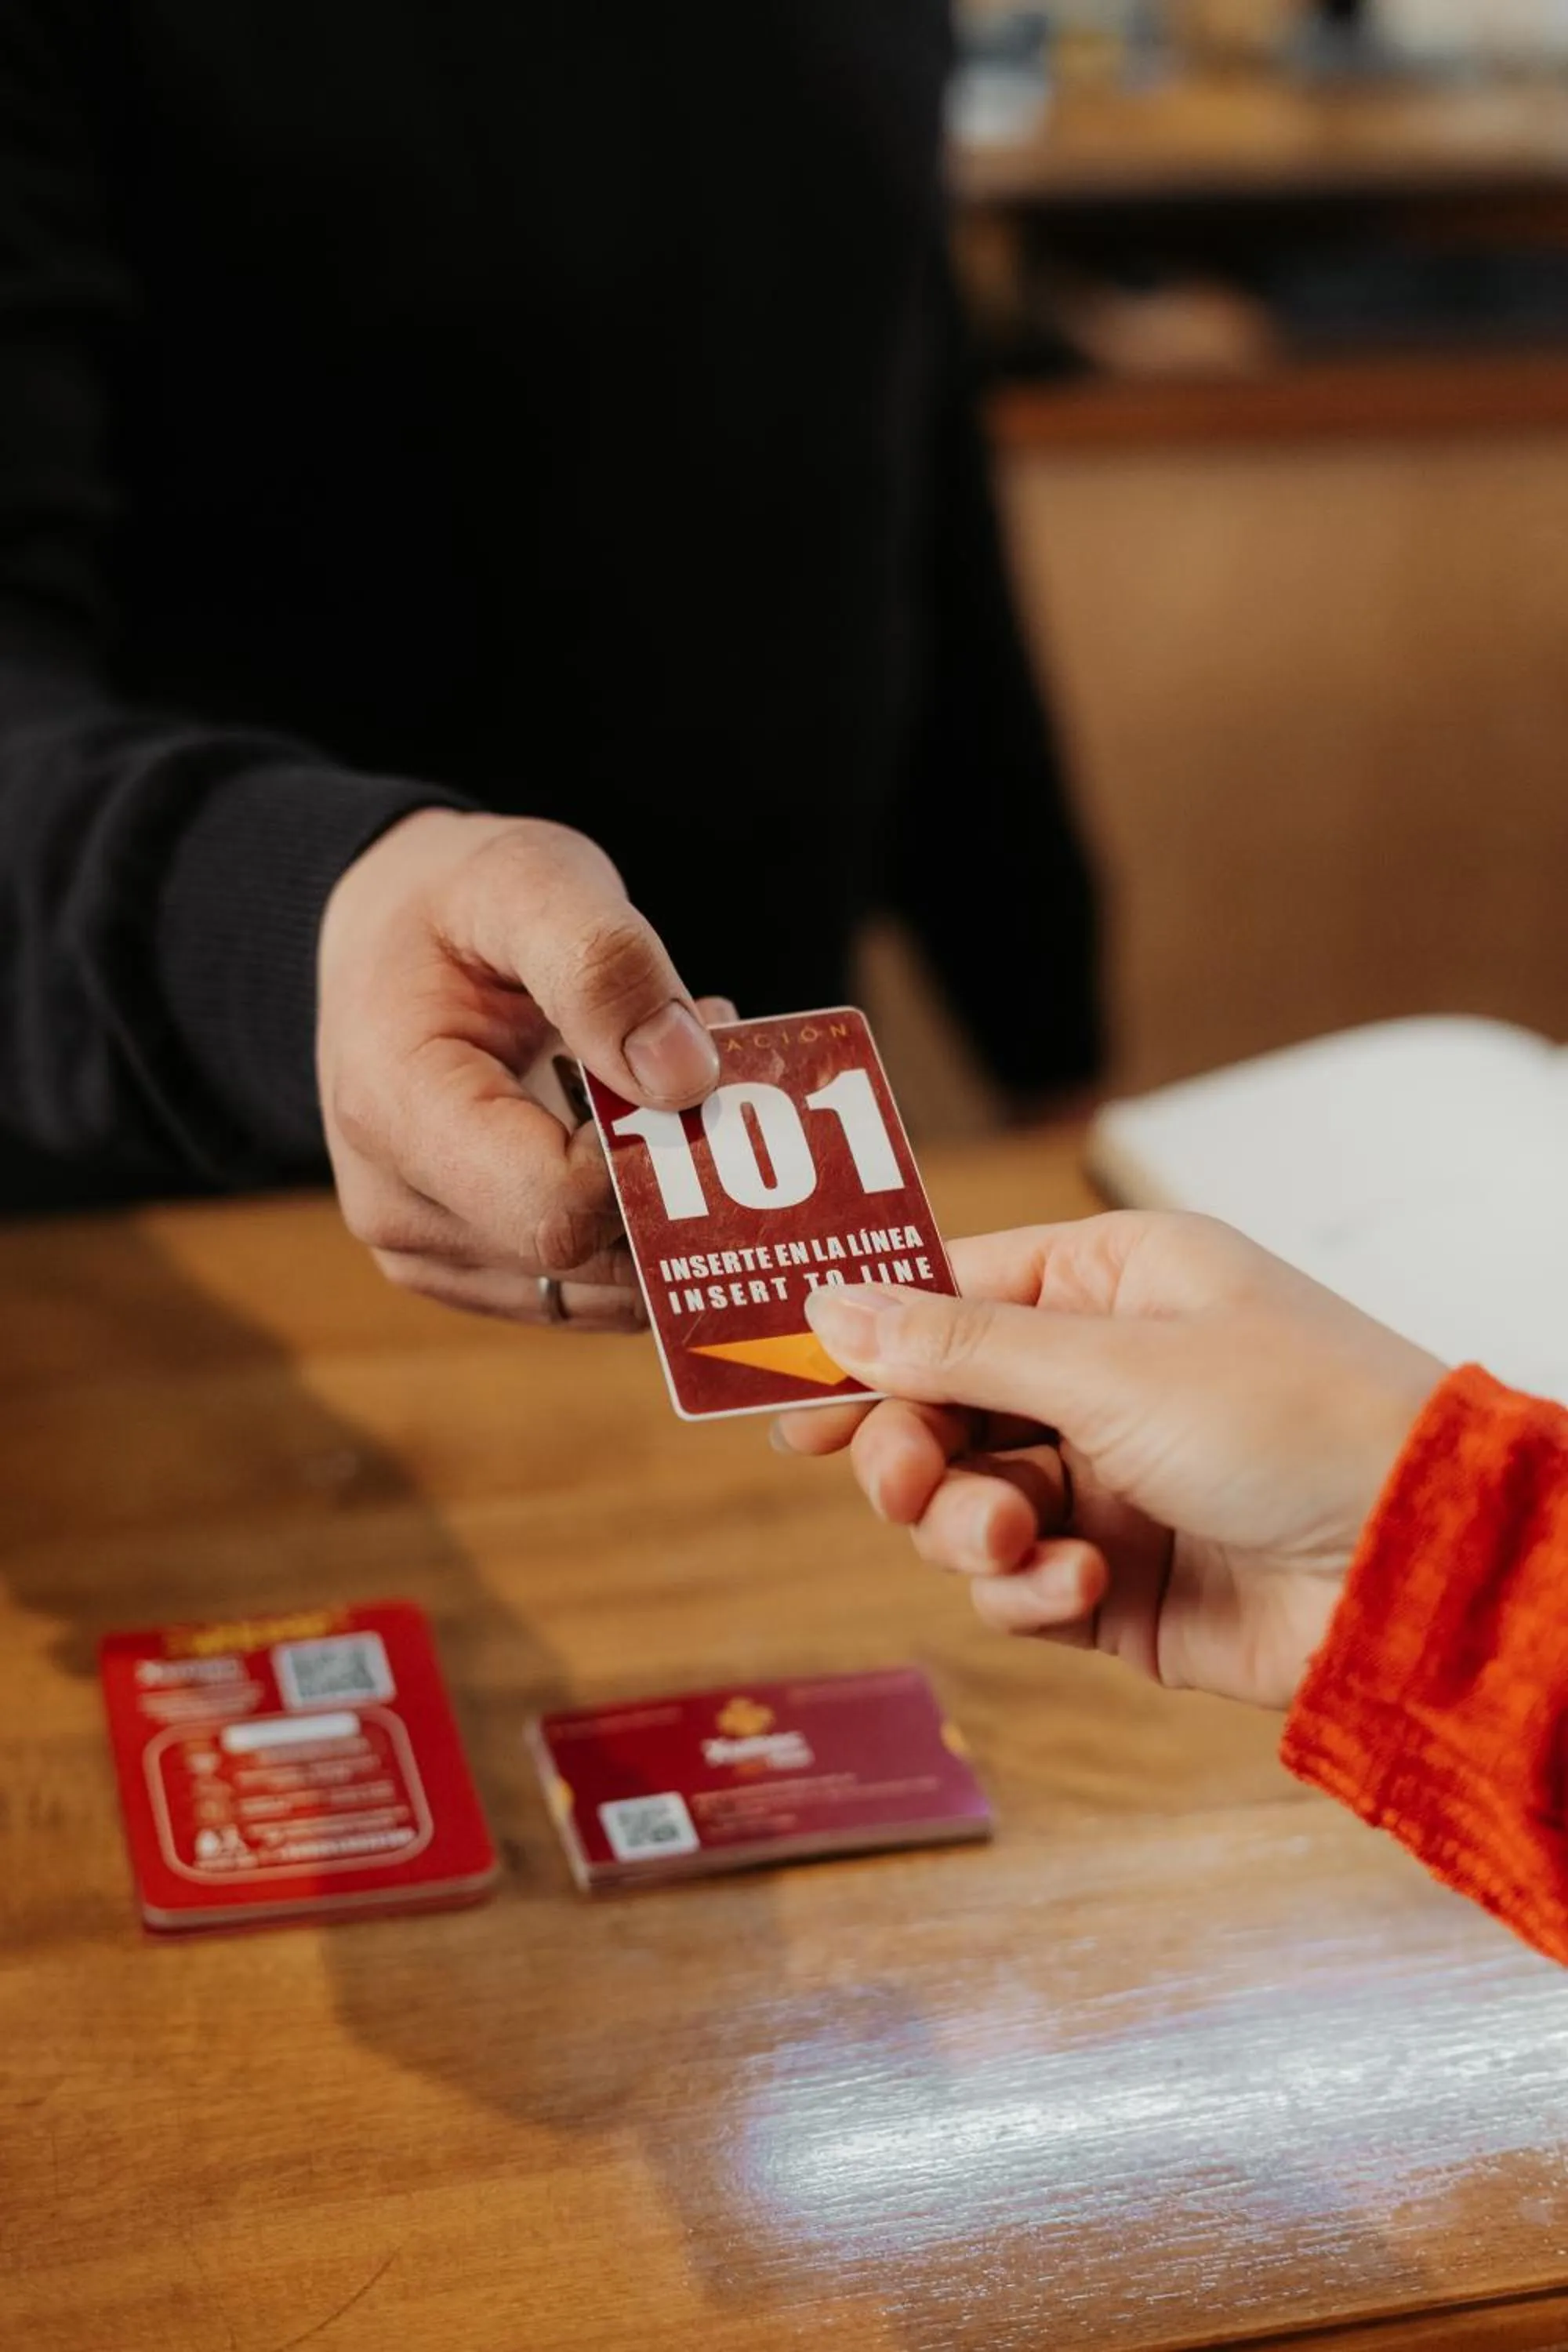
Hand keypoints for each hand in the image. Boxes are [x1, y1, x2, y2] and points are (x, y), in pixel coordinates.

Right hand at [317, 808, 732, 1326]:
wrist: (384, 941)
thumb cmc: (453, 904)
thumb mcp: (527, 879)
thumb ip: (604, 964)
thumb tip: (684, 1078)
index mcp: (396, 1112)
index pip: (558, 1210)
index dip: (649, 1159)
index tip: (686, 1062)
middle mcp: (398, 1209)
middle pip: (590, 1259)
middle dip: (674, 1177)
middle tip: (699, 1062)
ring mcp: (430, 1254)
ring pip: (604, 1290)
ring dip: (667, 1205)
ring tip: (658, 1088)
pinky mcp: (469, 1272)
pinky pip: (591, 1292)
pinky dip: (639, 1227)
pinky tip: (634, 1134)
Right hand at [777, 1213, 1443, 1706]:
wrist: (1420, 1568)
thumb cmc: (1299, 1420)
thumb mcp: (1112, 1366)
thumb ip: (958, 1346)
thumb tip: (828, 1305)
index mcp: (1110, 1285)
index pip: (948, 1295)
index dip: (865, 1344)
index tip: (790, 1396)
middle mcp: (1103, 1376)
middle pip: (937, 1408)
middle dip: (910, 1451)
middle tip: (904, 1480)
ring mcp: (1109, 1481)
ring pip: (963, 1505)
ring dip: (972, 1528)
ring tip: (1026, 1540)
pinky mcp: (1119, 1582)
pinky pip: (1016, 1585)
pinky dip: (1029, 1592)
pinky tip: (1084, 1586)